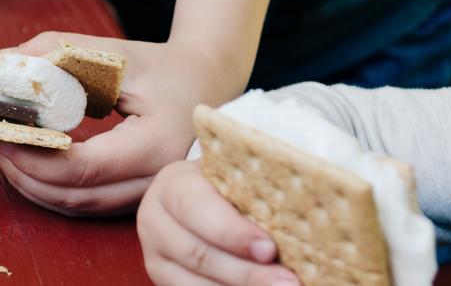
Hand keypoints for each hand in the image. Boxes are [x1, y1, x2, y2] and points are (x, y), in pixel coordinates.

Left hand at [0, 31, 243, 216]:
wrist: (209, 83)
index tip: (0, 129)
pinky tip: (28, 160)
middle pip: (74, 196)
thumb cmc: (164, 66)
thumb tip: (0, 65)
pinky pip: (85, 204)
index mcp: (156, 144)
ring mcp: (146, 195)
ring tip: (2, 146)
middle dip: (22, 171)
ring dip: (31, 182)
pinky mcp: (135, 197)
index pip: (82, 168)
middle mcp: (155, 180)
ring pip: (76, 207)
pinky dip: (50, 187)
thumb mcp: (115, 52)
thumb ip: (58, 53)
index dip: (32, 155)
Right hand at [138, 160, 299, 284]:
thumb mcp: (233, 175)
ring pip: (194, 284)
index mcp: (172, 185)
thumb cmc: (227, 182)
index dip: (232, 232)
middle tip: (288, 282)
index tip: (269, 249)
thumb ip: (252, 191)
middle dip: (246, 273)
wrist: (199, 195)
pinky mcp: (164, 280)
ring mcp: (156, 257)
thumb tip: (296, 215)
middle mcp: (154, 221)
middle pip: (198, 254)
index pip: (197, 209)